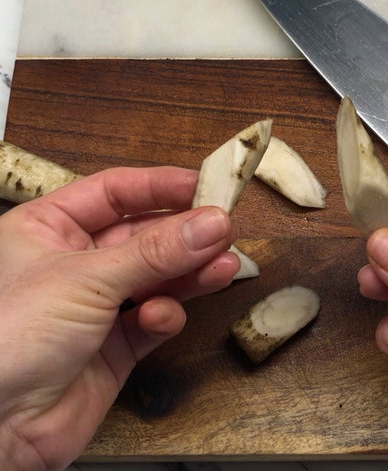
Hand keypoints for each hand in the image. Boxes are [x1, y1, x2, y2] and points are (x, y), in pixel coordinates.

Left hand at [0, 167, 238, 470]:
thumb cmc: (6, 341)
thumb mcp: (86, 279)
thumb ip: (156, 252)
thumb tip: (211, 223)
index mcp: (49, 229)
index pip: (115, 192)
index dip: (160, 187)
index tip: (204, 186)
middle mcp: (75, 263)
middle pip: (144, 235)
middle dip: (185, 234)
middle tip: (224, 229)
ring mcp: (97, 305)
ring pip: (157, 277)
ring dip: (191, 272)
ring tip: (224, 266)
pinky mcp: (116, 345)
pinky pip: (154, 318)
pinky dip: (164, 316)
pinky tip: (164, 317)